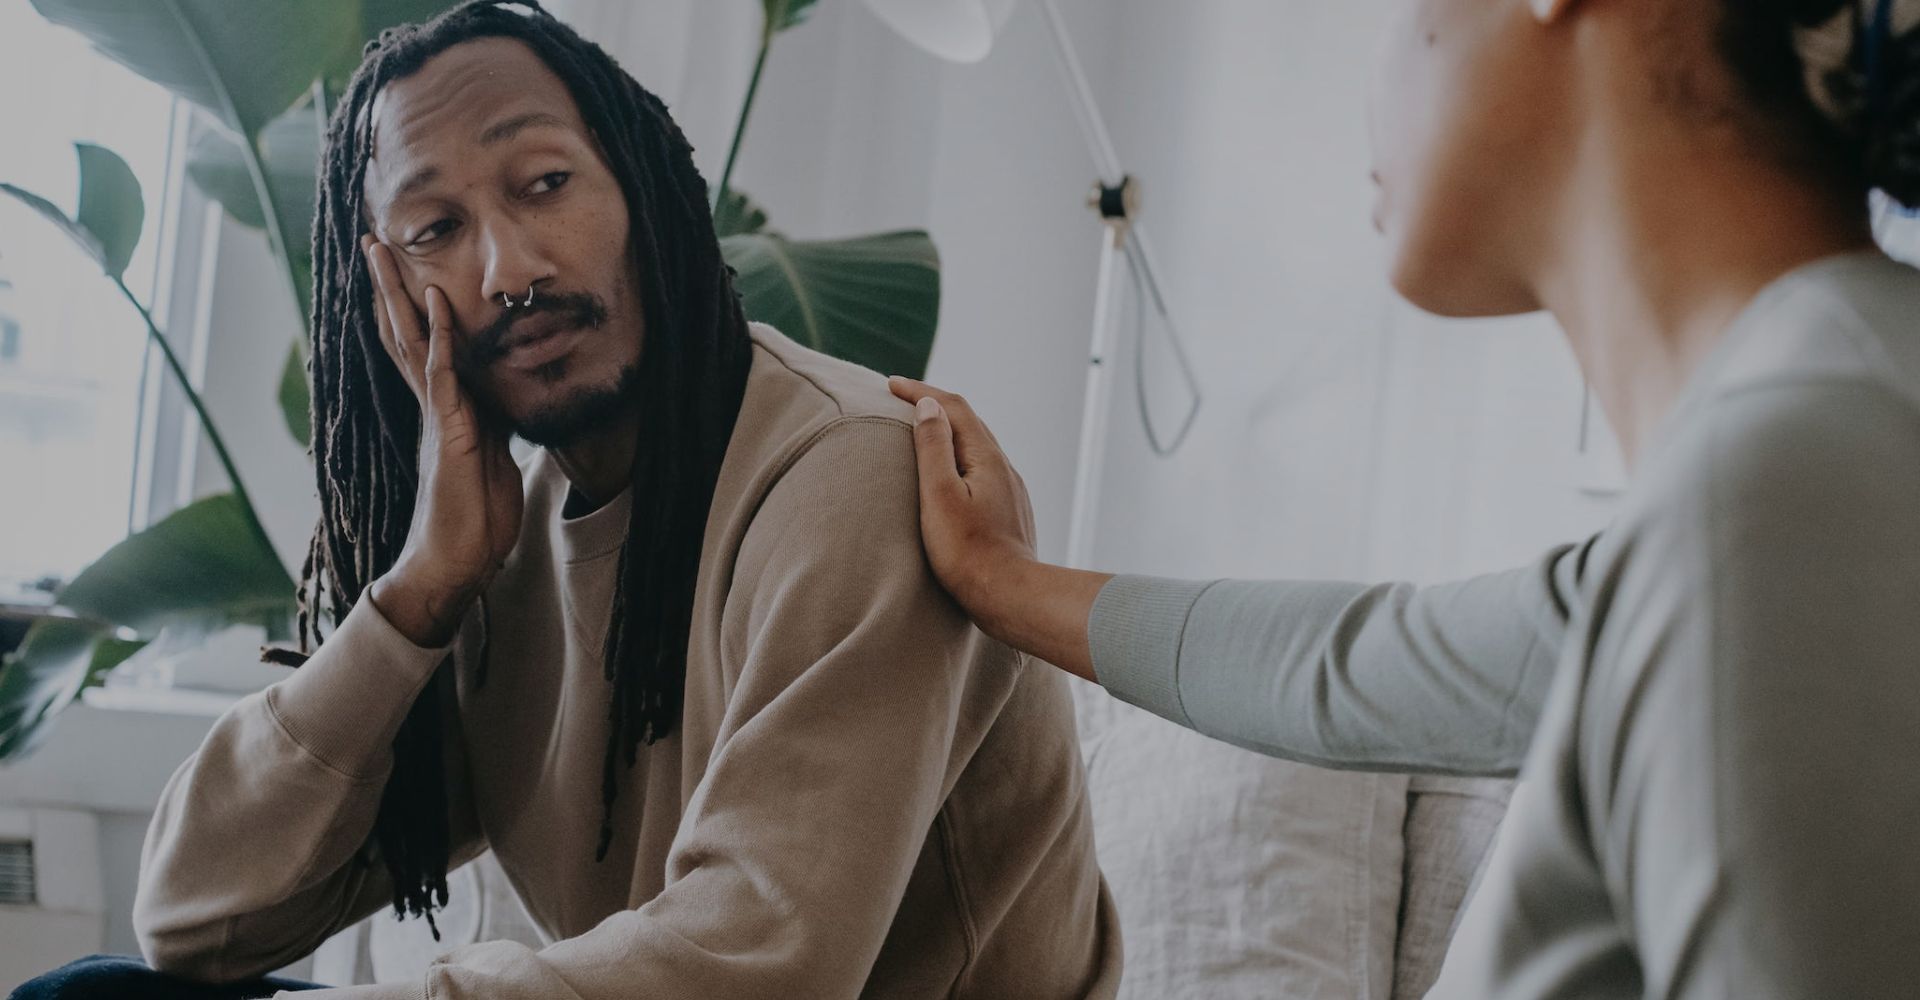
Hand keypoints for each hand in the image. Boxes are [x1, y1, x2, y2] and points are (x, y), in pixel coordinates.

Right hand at [362, 237, 524, 646]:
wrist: (457, 565)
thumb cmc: (474, 521)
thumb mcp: (492, 461)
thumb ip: (490, 428)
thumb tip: (500, 406)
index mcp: (445, 411)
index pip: (422, 348)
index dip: (410, 309)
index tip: (399, 268)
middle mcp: (433, 407)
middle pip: (403, 335)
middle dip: (388, 288)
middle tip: (371, 242)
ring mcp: (438, 418)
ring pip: (412, 345)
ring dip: (399, 298)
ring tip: (384, 255)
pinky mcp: (450, 434)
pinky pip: (443, 378)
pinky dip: (441, 338)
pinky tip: (434, 305)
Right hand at [888, 377, 1108, 679]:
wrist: (1010, 597)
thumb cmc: (968, 553)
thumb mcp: (939, 496)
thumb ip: (932, 447)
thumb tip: (927, 405)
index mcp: (986, 457)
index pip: (952, 407)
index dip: (921, 391)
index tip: (890, 384)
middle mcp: (1003, 467)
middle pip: (968, 422)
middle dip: (935, 405)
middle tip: (902, 398)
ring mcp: (1010, 490)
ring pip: (977, 446)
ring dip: (949, 431)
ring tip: (921, 431)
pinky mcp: (1009, 512)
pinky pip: (982, 470)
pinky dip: (960, 457)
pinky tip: (950, 474)